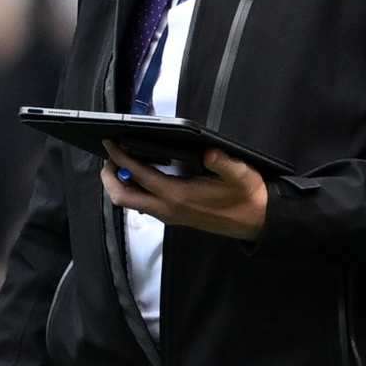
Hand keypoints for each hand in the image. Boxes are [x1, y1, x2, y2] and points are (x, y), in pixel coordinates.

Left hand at [100, 142, 267, 240]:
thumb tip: (209, 151)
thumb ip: (224, 163)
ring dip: (119, 185)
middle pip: (123, 197)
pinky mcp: (173, 217)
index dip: (121, 158)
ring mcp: (168, 215)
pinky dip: (133, 191)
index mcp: (179, 195)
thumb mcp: (242, 175)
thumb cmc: (248, 196)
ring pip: (131, 204)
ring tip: (121, 165)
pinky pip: (143, 206)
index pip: (140, 175)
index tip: (110, 143)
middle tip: (109, 157)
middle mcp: (167, 208)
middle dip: (109, 177)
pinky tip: (142, 177)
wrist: (256, 221)